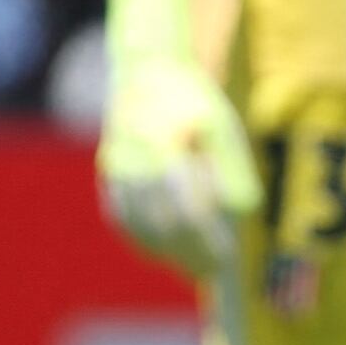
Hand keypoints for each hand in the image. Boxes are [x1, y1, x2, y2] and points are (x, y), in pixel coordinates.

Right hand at [95, 0, 260, 281]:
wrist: (145, 73)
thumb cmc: (193, 101)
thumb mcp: (223, 129)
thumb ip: (233, 172)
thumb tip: (237, 216)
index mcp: (169, 147)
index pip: (191, 212)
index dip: (208, 241)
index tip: (226, 258)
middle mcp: (137, 160)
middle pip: (166, 226)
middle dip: (190, 254)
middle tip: (212, 271)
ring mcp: (117, 169)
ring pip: (142, 227)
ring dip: (168, 253)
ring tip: (194, 267)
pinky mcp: (109, 174)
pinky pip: (124, 219)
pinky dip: (145, 241)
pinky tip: (166, 252)